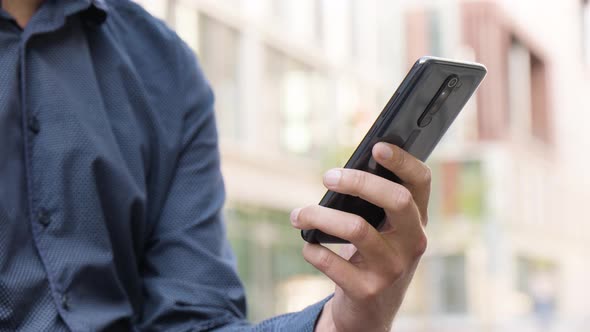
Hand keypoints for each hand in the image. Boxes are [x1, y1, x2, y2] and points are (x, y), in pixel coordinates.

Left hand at [290, 142, 429, 331]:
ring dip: (320, 216)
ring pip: (357, 228)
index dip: (403, 161)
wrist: (369, 312)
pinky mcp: (367, 290)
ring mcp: (393, 269)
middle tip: (328, 177)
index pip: (421, 182)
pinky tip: (308, 245)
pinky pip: (331, 262)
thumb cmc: (371, 257)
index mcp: (417, 221)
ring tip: (299, 214)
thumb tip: (341, 172)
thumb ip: (373, 203)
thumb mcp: (382, 231)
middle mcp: (412, 244)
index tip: (376, 146)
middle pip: (395, 199)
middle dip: (358, 182)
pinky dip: (313, 249)